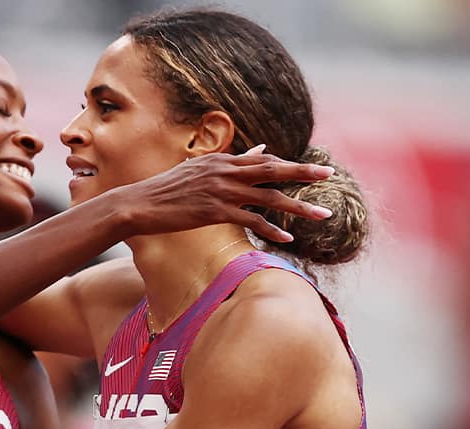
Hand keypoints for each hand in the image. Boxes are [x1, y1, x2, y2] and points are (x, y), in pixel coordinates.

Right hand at [116, 146, 335, 244]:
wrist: (139, 203)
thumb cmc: (165, 189)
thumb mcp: (198, 169)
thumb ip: (229, 162)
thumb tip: (259, 150)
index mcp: (222, 160)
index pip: (263, 159)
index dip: (289, 165)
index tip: (313, 170)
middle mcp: (225, 171)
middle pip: (273, 170)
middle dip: (304, 172)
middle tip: (329, 174)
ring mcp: (222, 191)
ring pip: (270, 197)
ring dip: (299, 207)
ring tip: (323, 215)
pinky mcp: (216, 211)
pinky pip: (252, 221)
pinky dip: (272, 230)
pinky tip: (288, 238)